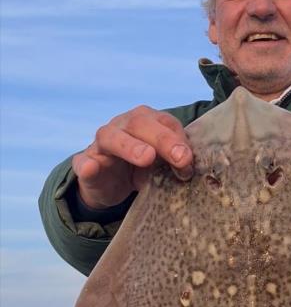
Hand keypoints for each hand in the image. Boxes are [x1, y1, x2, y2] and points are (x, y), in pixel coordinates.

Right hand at [72, 106, 193, 208]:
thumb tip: (190, 168)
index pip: (165, 122)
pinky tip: (92, 168)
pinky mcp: (86, 163)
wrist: (109, 185)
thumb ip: (176, 164)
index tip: (189, 161)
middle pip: (140, 123)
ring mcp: (102, 144)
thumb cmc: (141, 169)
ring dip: (130, 146)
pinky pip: (84, 161)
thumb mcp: (162, 166)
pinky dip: (88, 164)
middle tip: (180, 158)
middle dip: (163, 139)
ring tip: (146, 158)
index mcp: (146, 122)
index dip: (179, 139)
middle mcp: (123, 126)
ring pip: (112, 137)